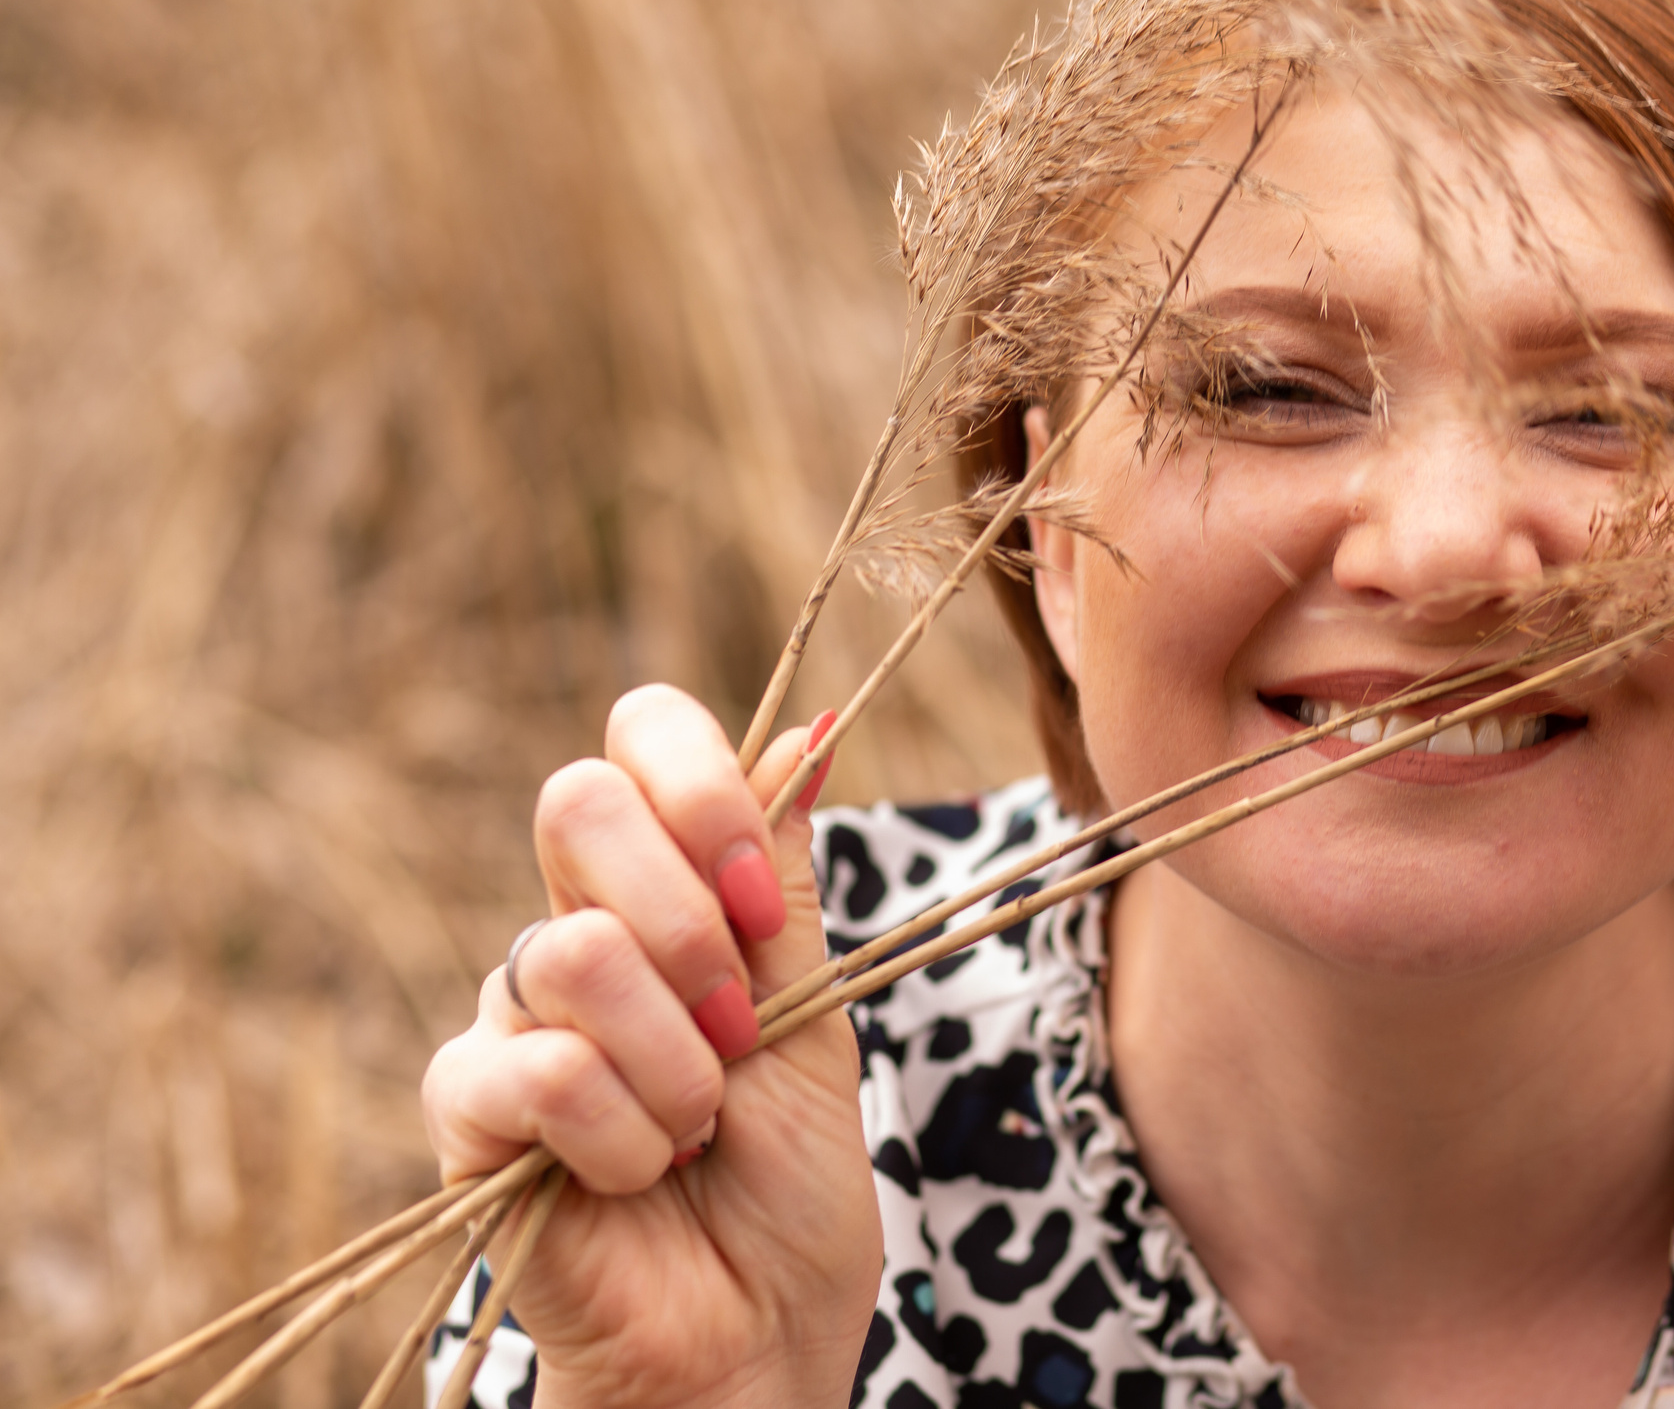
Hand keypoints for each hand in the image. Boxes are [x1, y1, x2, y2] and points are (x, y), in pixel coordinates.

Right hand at [421, 685, 879, 1408]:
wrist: (757, 1335)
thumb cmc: (792, 1185)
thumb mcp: (817, 1013)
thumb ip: (785, 883)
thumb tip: (815, 725)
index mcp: (664, 893)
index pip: (634, 742)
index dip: (699, 785)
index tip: (761, 896)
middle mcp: (575, 934)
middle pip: (577, 803)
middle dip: (690, 918)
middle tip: (739, 1024)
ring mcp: (512, 1019)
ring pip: (575, 953)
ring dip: (677, 1062)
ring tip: (697, 1129)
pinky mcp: (469, 1115)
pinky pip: (538, 1069)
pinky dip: (624, 1134)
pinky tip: (639, 1175)